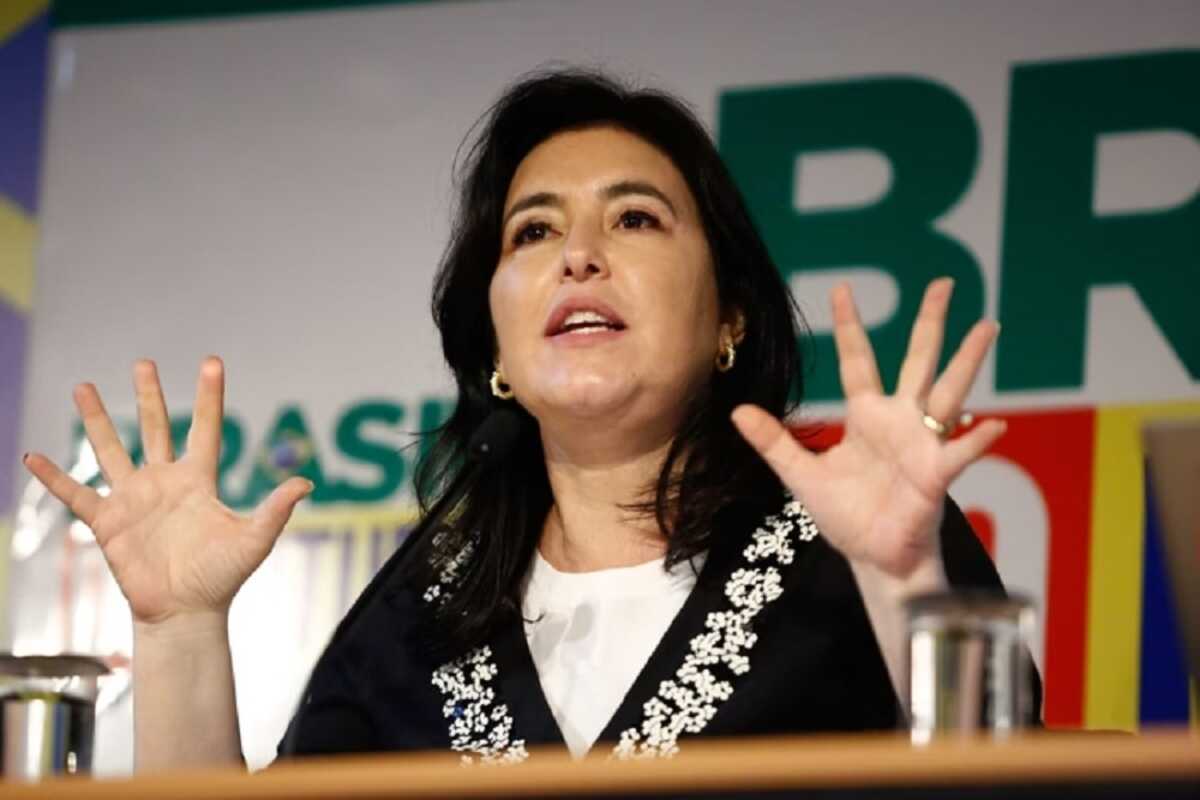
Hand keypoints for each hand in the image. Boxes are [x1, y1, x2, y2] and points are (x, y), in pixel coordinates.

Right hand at [23, 357, 312, 624]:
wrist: (186, 613)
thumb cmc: (222, 578)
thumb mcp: (254, 540)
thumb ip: (275, 509)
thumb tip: (306, 483)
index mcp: (199, 481)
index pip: (205, 428)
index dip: (208, 396)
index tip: (211, 362)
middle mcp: (164, 482)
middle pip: (156, 428)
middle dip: (148, 396)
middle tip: (143, 362)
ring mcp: (133, 499)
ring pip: (112, 449)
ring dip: (97, 420)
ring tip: (83, 387)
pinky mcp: (107, 522)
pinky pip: (75, 495)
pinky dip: (54, 477)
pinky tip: (32, 456)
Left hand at [732, 278, 1003, 578]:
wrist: (874, 558)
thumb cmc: (846, 516)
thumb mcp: (801, 475)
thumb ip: (774, 442)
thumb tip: (737, 411)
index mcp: (867, 416)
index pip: (858, 360)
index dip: (851, 325)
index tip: (842, 288)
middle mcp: (900, 421)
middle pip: (918, 360)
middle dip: (931, 322)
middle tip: (944, 284)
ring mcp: (923, 444)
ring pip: (949, 392)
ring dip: (968, 361)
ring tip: (987, 326)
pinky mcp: (937, 475)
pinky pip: (960, 453)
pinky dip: (978, 439)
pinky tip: (995, 425)